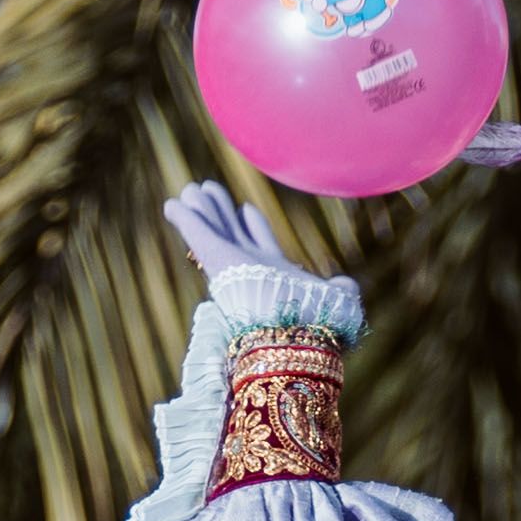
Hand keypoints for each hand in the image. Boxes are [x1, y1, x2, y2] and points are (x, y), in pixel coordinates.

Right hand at [163, 180, 359, 304]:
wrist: (290, 331)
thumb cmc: (313, 318)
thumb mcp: (332, 300)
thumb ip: (340, 291)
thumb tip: (348, 285)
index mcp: (274, 272)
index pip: (260, 242)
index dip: (254, 225)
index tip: (247, 209)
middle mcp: (250, 267)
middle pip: (231, 230)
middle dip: (221, 211)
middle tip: (209, 189)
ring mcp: (231, 262)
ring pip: (213, 227)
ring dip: (203, 208)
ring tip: (192, 189)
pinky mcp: (216, 258)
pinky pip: (197, 232)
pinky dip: (185, 217)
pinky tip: (172, 204)